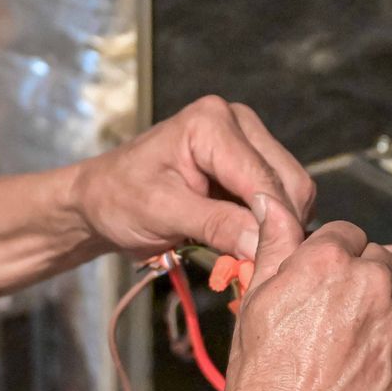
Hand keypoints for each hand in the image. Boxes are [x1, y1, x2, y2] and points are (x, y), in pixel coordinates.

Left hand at [72, 96, 315, 259]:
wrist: (100, 199)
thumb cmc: (119, 199)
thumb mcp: (161, 212)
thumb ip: (215, 224)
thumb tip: (262, 243)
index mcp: (211, 122)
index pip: (263, 177)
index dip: (273, 222)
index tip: (275, 263)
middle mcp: (236, 122)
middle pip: (289, 182)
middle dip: (279, 226)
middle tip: (263, 269)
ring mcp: (246, 141)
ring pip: (291, 192)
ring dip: (276, 228)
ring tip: (250, 259)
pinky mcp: (248, 164)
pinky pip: (277, 199)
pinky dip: (268, 226)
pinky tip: (246, 245)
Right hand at [216, 197, 391, 390]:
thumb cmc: (262, 380)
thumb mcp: (255, 303)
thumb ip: (273, 245)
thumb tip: (272, 202)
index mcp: (326, 262)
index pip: (343, 231)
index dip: (327, 253)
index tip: (315, 276)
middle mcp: (371, 283)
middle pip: (375, 259)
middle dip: (355, 277)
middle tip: (326, 313)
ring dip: (374, 310)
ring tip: (338, 346)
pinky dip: (387, 342)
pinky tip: (356, 366)